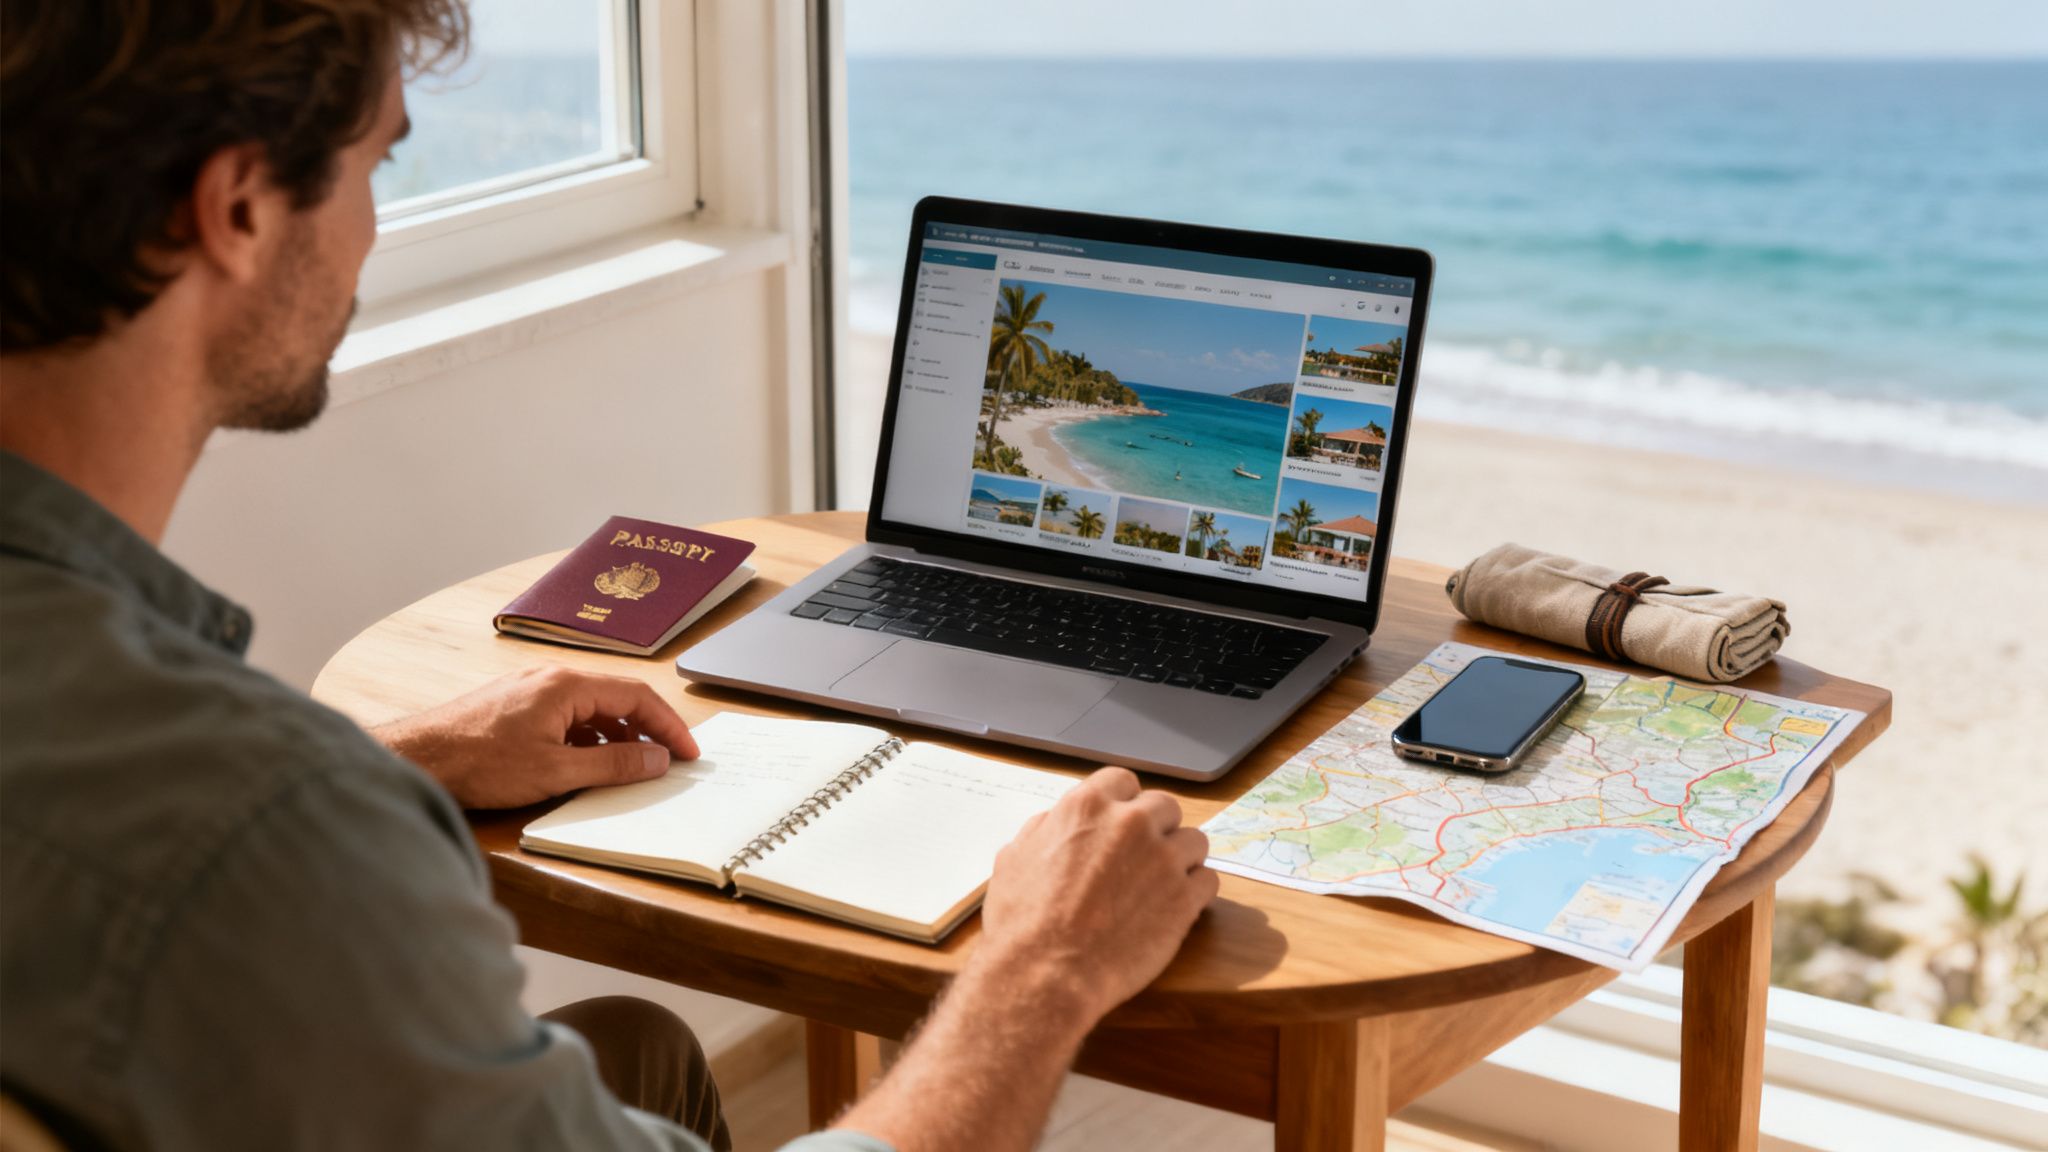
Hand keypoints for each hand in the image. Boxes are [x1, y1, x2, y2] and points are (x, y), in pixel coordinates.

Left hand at [372, 666, 698, 808]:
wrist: (417, 758)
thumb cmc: (478, 762)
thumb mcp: (555, 771)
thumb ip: (612, 765)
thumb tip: (656, 760)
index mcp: (567, 685)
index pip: (636, 696)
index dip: (669, 726)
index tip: (688, 752)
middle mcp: (552, 677)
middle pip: (617, 699)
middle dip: (647, 730)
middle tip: (669, 761)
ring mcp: (532, 690)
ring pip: (592, 710)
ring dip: (616, 738)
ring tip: (631, 770)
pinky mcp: (517, 707)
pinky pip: (568, 717)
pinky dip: (588, 739)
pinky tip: (587, 766)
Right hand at [977, 766, 1216, 1027]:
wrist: (1045, 973)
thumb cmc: (1022, 922)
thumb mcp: (1015, 859)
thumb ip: (1044, 830)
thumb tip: (1056, 823)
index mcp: (1088, 806)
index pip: (1123, 782)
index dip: (1123, 804)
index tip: (1123, 825)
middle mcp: (1131, 822)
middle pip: (1166, 807)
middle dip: (1157, 829)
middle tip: (1144, 859)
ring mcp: (1162, 858)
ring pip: (1194, 841)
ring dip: (1181, 859)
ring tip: (1162, 886)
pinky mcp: (1185, 898)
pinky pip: (1208, 880)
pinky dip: (1196, 893)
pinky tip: (1176, 907)